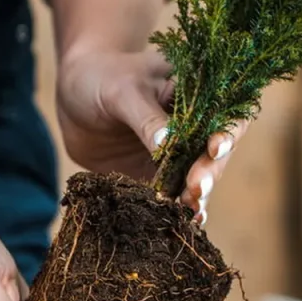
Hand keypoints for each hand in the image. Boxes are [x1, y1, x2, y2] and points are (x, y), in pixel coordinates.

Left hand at [56, 49, 248, 224]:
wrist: (72, 94)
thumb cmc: (101, 78)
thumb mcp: (122, 92)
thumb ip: (146, 118)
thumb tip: (168, 144)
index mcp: (196, 96)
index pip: (227, 114)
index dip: (229, 132)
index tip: (215, 148)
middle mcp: (194, 128)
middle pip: (215, 155)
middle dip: (209, 172)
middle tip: (196, 187)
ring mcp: (176, 155)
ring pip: (197, 179)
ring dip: (197, 196)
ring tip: (189, 210)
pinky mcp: (155, 176)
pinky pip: (172, 195)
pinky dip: (177, 209)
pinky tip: (182, 222)